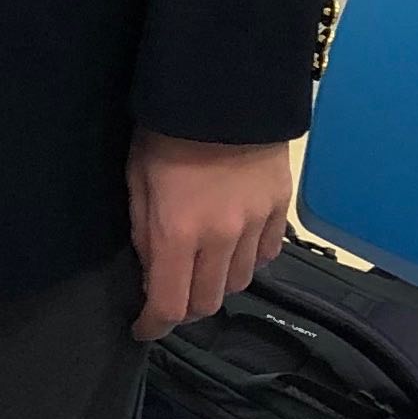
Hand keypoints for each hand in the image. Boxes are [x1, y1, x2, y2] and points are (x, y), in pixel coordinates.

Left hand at [125, 130, 294, 340]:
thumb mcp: (138, 180)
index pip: (170, 305)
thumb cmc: (167, 131)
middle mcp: (222, 238)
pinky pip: (265, 256)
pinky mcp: (279, 210)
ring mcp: (255, 225)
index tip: (143, 328)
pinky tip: (232, 246)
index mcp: (179, 232)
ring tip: (201, 268)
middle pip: (208, 303)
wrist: (224, 91)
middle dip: (184, 308)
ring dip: (216, 285)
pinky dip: (246, 261)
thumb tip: (152, 275)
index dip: (154, 325)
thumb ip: (145, 234)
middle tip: (170, 295)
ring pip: (239, 283)